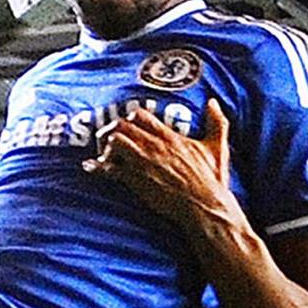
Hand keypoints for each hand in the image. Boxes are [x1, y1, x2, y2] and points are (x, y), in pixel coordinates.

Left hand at [86, 99, 234, 230]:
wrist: (204, 205)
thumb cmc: (211, 179)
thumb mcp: (218, 147)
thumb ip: (217, 122)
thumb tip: (213, 102)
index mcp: (170, 136)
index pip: (141, 115)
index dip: (131, 118)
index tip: (128, 125)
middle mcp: (154, 145)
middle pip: (122, 125)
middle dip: (113, 130)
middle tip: (109, 138)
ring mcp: (143, 162)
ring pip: (114, 141)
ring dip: (106, 146)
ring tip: (105, 154)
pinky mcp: (136, 180)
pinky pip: (110, 169)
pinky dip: (97, 167)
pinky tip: (90, 167)